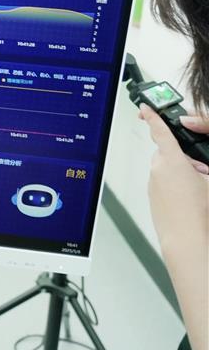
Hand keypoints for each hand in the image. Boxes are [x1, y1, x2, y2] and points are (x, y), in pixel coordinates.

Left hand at [140, 108, 208, 243]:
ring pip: (166, 170)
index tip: (146, 108)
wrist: (188, 241)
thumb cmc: (202, 214)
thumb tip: (198, 168)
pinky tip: (190, 201)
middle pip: (168, 154)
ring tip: (200, 191)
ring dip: (180, 174)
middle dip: (183, 158)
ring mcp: (153, 185)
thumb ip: (202, 167)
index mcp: (172, 161)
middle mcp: (158, 170)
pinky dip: (175, 187)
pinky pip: (163, 186)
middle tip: (202, 173)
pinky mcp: (152, 199)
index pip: (161, 132)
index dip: (154, 117)